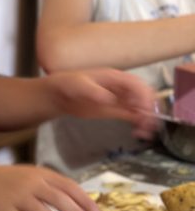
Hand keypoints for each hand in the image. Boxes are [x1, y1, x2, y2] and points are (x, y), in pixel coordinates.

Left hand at [44, 68, 158, 138]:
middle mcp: (122, 87)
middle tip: (149, 122)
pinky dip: (139, 123)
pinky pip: (133, 116)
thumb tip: (109, 98)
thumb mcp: (80, 85)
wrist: (60, 95)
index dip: (142, 95)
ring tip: (146, 131)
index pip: (136, 84)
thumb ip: (94, 92)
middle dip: (149, 107)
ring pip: (141, 107)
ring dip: (147, 117)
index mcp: (115, 77)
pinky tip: (140, 132)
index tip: (142, 108)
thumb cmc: (70, 84)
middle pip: (143, 95)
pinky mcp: (117, 110)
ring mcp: (121, 99)